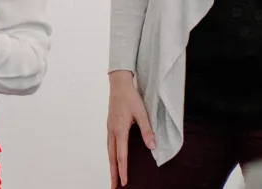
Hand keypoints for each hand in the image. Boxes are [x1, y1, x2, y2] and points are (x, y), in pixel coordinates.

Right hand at [107, 70, 152, 186]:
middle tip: (114, 186)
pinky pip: (109, 144)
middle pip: (111, 157)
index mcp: (120, 130)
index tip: (124, 182)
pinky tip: (113, 157)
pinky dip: (110, 155)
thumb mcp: (142, 113)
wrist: (119, 84)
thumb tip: (152, 147)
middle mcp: (112, 131)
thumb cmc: (130, 97)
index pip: (121, 155)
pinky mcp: (110, 125)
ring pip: (109, 151)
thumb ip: (147, 130)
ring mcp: (109, 128)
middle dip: (113, 172)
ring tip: (113, 176)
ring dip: (111, 165)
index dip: (123, 170)